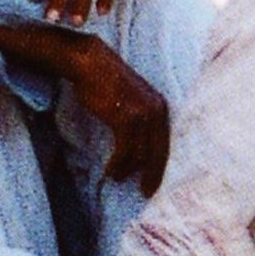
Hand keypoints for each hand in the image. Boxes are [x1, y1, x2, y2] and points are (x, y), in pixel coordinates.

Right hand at [57, 34, 171, 190]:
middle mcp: (157, 111)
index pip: (164, 144)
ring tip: (116, 177)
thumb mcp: (132, 99)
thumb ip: (140, 117)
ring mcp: (142, 115)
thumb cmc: (105, 81)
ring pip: (139, 154)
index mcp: (161, 106)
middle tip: (145, 192)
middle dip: (151, 174)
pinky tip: (110, 171)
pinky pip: (125, 151)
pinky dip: (118, 164)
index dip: (159, 166)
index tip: (153, 183)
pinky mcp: (126, 119)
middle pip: (157, 153)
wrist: (90, 63)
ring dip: (126, 169)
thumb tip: (138, 145)